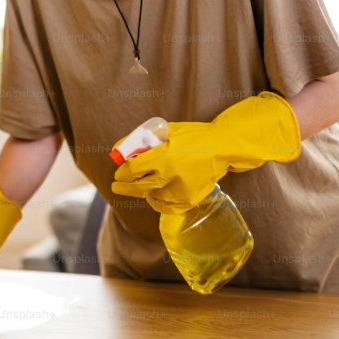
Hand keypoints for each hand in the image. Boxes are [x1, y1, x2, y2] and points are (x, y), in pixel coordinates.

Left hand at [110, 93, 300, 213]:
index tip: (118, 172)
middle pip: (138, 186)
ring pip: (150, 196)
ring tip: (142, 184)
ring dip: (142, 191)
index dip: (122, 172)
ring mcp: (180, 190)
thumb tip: (116, 152)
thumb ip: (140, 141)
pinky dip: (156, 202)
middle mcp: (171, 175)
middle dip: (123, 186)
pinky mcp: (189, 199)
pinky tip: (153, 196)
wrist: (222, 148)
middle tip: (116, 185)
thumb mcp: (164, 131)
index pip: (132, 169)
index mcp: (164, 156)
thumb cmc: (191, 136)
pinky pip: (165, 207)